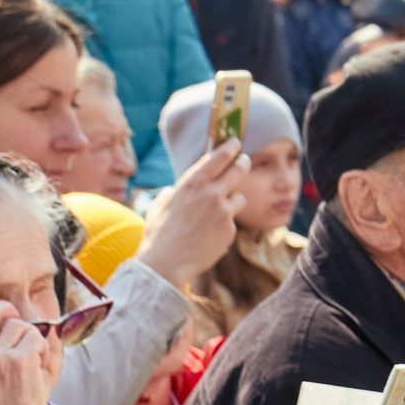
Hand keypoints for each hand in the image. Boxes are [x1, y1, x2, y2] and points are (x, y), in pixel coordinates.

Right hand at [132, 141, 248, 288]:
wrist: (166, 261)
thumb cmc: (159, 233)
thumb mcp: (161, 205)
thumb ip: (173, 193)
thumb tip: (176, 189)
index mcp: (191, 183)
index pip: (217, 157)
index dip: (229, 147)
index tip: (235, 142)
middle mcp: (210, 193)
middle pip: (238, 170)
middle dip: (243, 163)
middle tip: (244, 160)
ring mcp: (223, 211)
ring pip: (239, 198)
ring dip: (232, 202)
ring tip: (214, 215)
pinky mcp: (230, 229)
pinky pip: (232, 222)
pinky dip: (224, 226)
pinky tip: (208, 236)